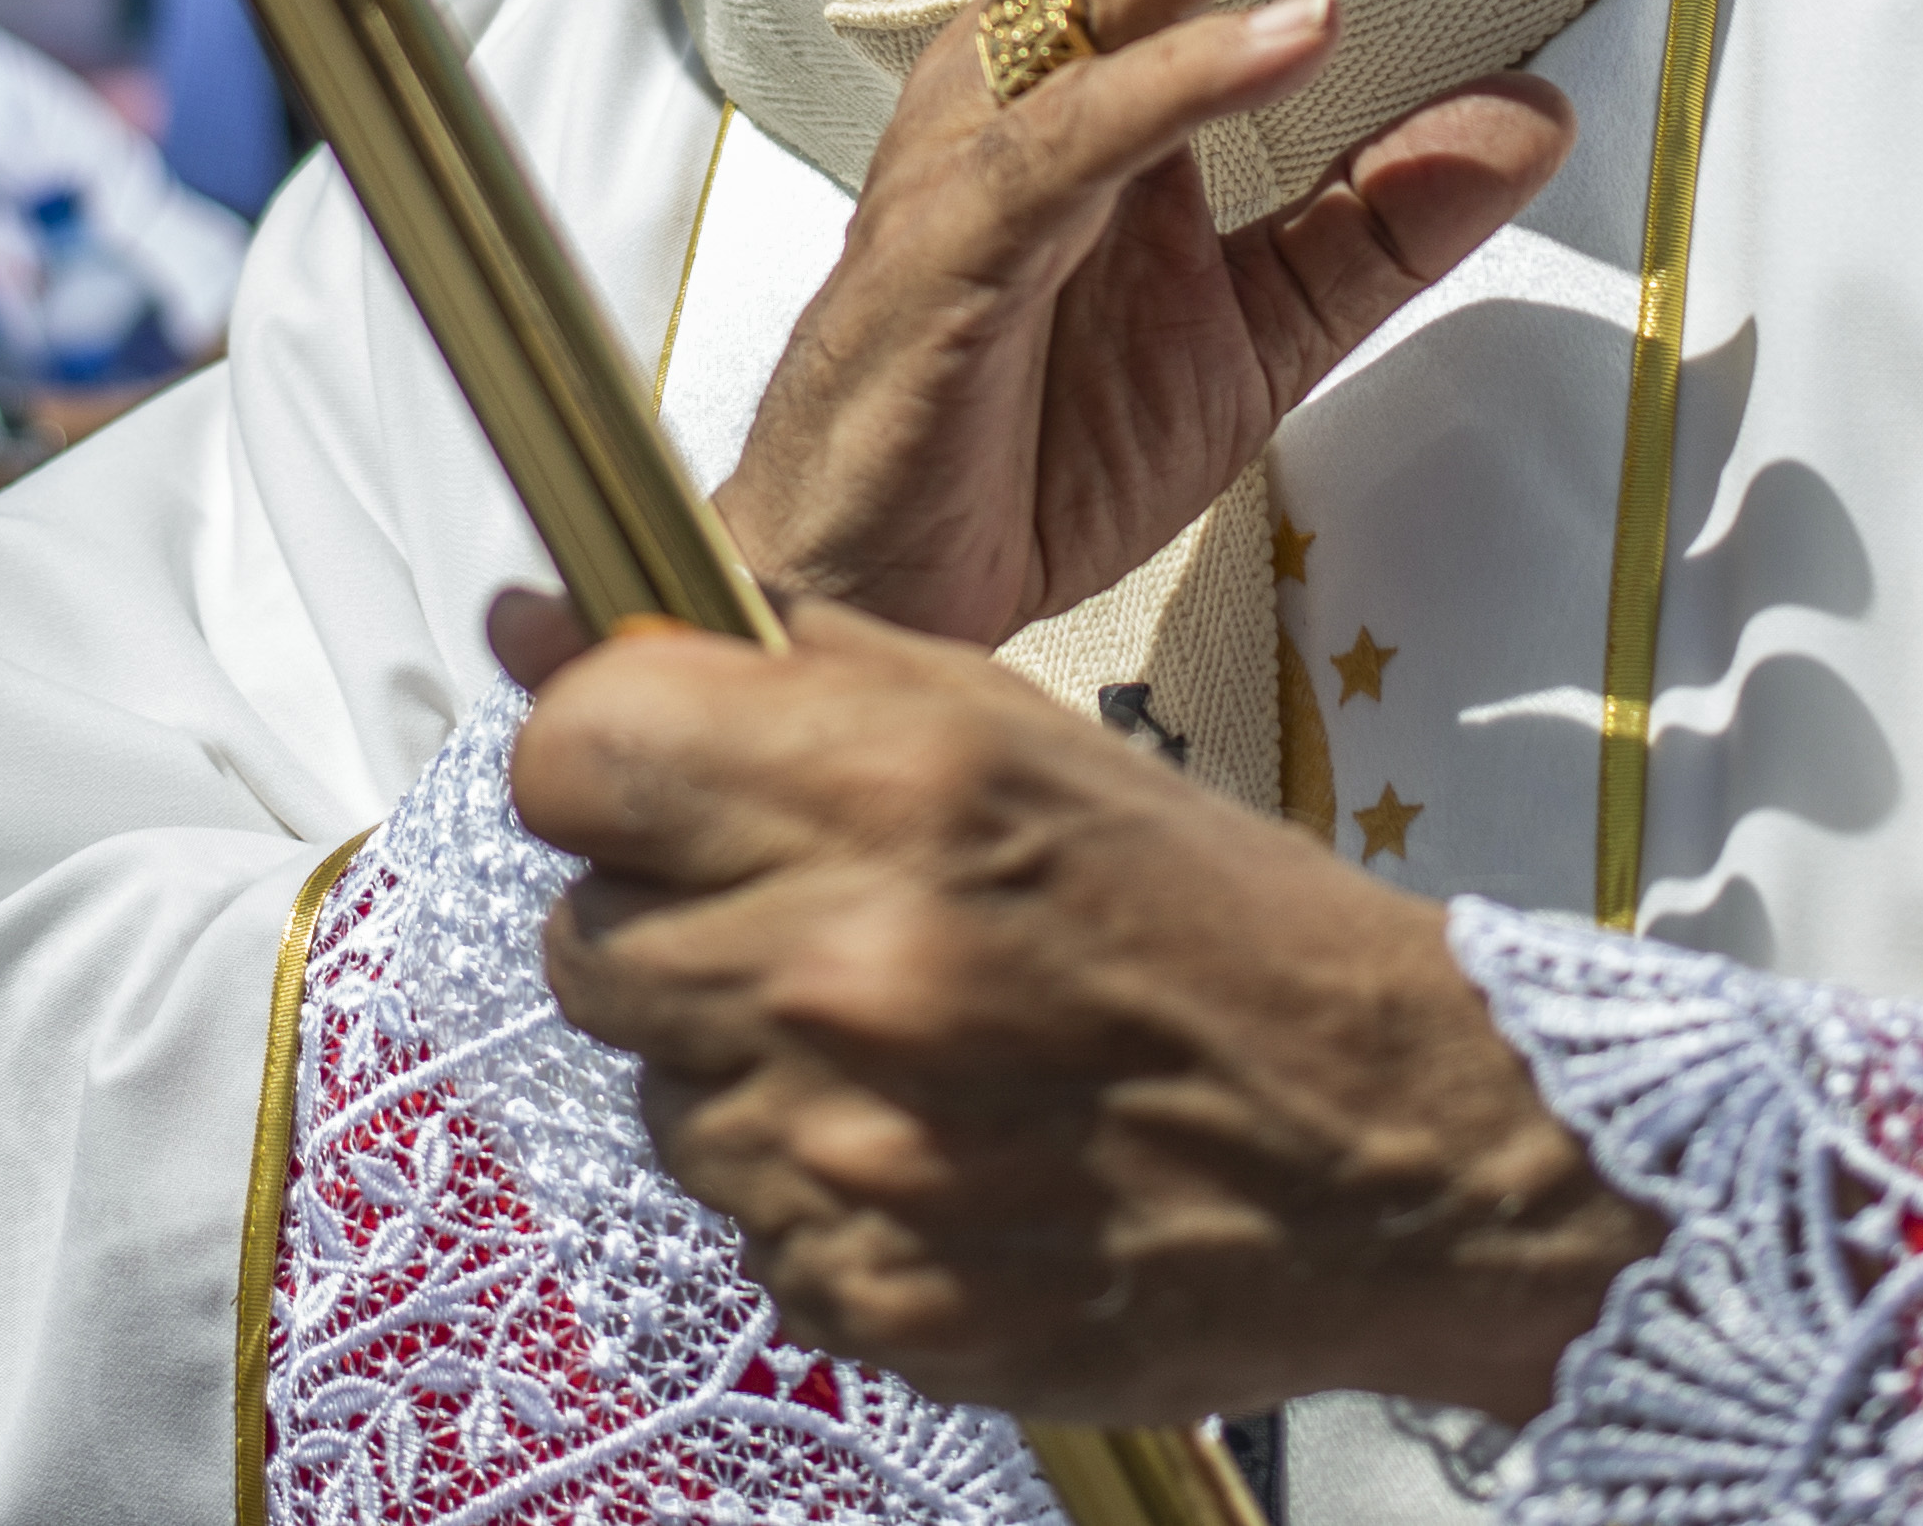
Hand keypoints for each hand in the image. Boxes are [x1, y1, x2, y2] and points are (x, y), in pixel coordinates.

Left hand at [498, 595, 1653, 1425]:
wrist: (1389, 1152)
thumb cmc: (1209, 918)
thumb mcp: (1014, 728)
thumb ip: (771, 664)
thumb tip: (534, 623)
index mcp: (892, 786)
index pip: (571, 757)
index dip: (601, 763)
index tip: (655, 782)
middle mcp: (846, 965)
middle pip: (585, 936)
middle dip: (675, 923)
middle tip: (819, 928)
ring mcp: (847, 1151)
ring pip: (655, 1094)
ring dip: (744, 1067)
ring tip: (908, 1047)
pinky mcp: (865, 1299)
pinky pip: (742, 1227)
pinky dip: (813, 1193)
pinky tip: (937, 1152)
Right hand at [714, 0, 1572, 647]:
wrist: (868, 608)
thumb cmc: (1030, 450)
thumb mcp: (1258, 328)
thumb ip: (1382, 220)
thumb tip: (1539, 112)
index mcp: (1073, 72)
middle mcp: (1012, 77)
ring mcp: (973, 156)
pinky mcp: (955, 255)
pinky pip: (1081, 139)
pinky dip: (1195, 72)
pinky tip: (1309, 30)